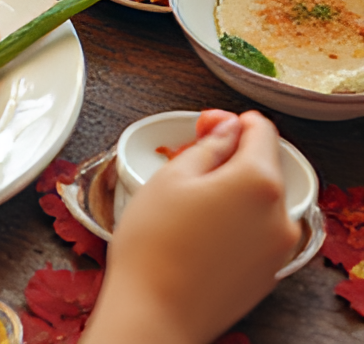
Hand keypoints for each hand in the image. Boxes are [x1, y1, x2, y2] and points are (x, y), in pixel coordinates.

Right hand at [81, 111, 299, 343]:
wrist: (155, 312)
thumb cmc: (155, 243)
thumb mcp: (172, 175)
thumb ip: (209, 145)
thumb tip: (226, 131)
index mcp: (258, 181)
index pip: (261, 130)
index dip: (230, 121)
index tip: (204, 127)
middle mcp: (279, 215)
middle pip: (263, 164)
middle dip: (229, 155)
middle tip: (186, 162)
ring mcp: (278, 248)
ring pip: (259, 198)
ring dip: (230, 187)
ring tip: (186, 199)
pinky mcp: (268, 272)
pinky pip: (257, 229)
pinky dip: (234, 218)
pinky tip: (197, 228)